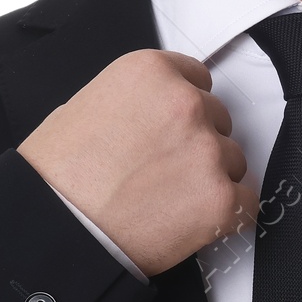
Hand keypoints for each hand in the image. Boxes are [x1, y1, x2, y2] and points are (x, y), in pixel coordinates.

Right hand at [19, 50, 257, 274]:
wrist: (55, 228)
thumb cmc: (58, 176)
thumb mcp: (87, 105)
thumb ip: (137, 100)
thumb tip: (155, 113)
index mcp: (152, 73)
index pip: (197, 79)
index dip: (184, 110)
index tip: (172, 129)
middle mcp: (185, 104)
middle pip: (218, 119)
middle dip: (196, 144)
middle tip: (161, 171)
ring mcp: (207, 151)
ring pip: (232, 161)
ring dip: (209, 179)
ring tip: (165, 199)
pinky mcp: (221, 198)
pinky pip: (246, 203)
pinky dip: (226, 215)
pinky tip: (190, 221)